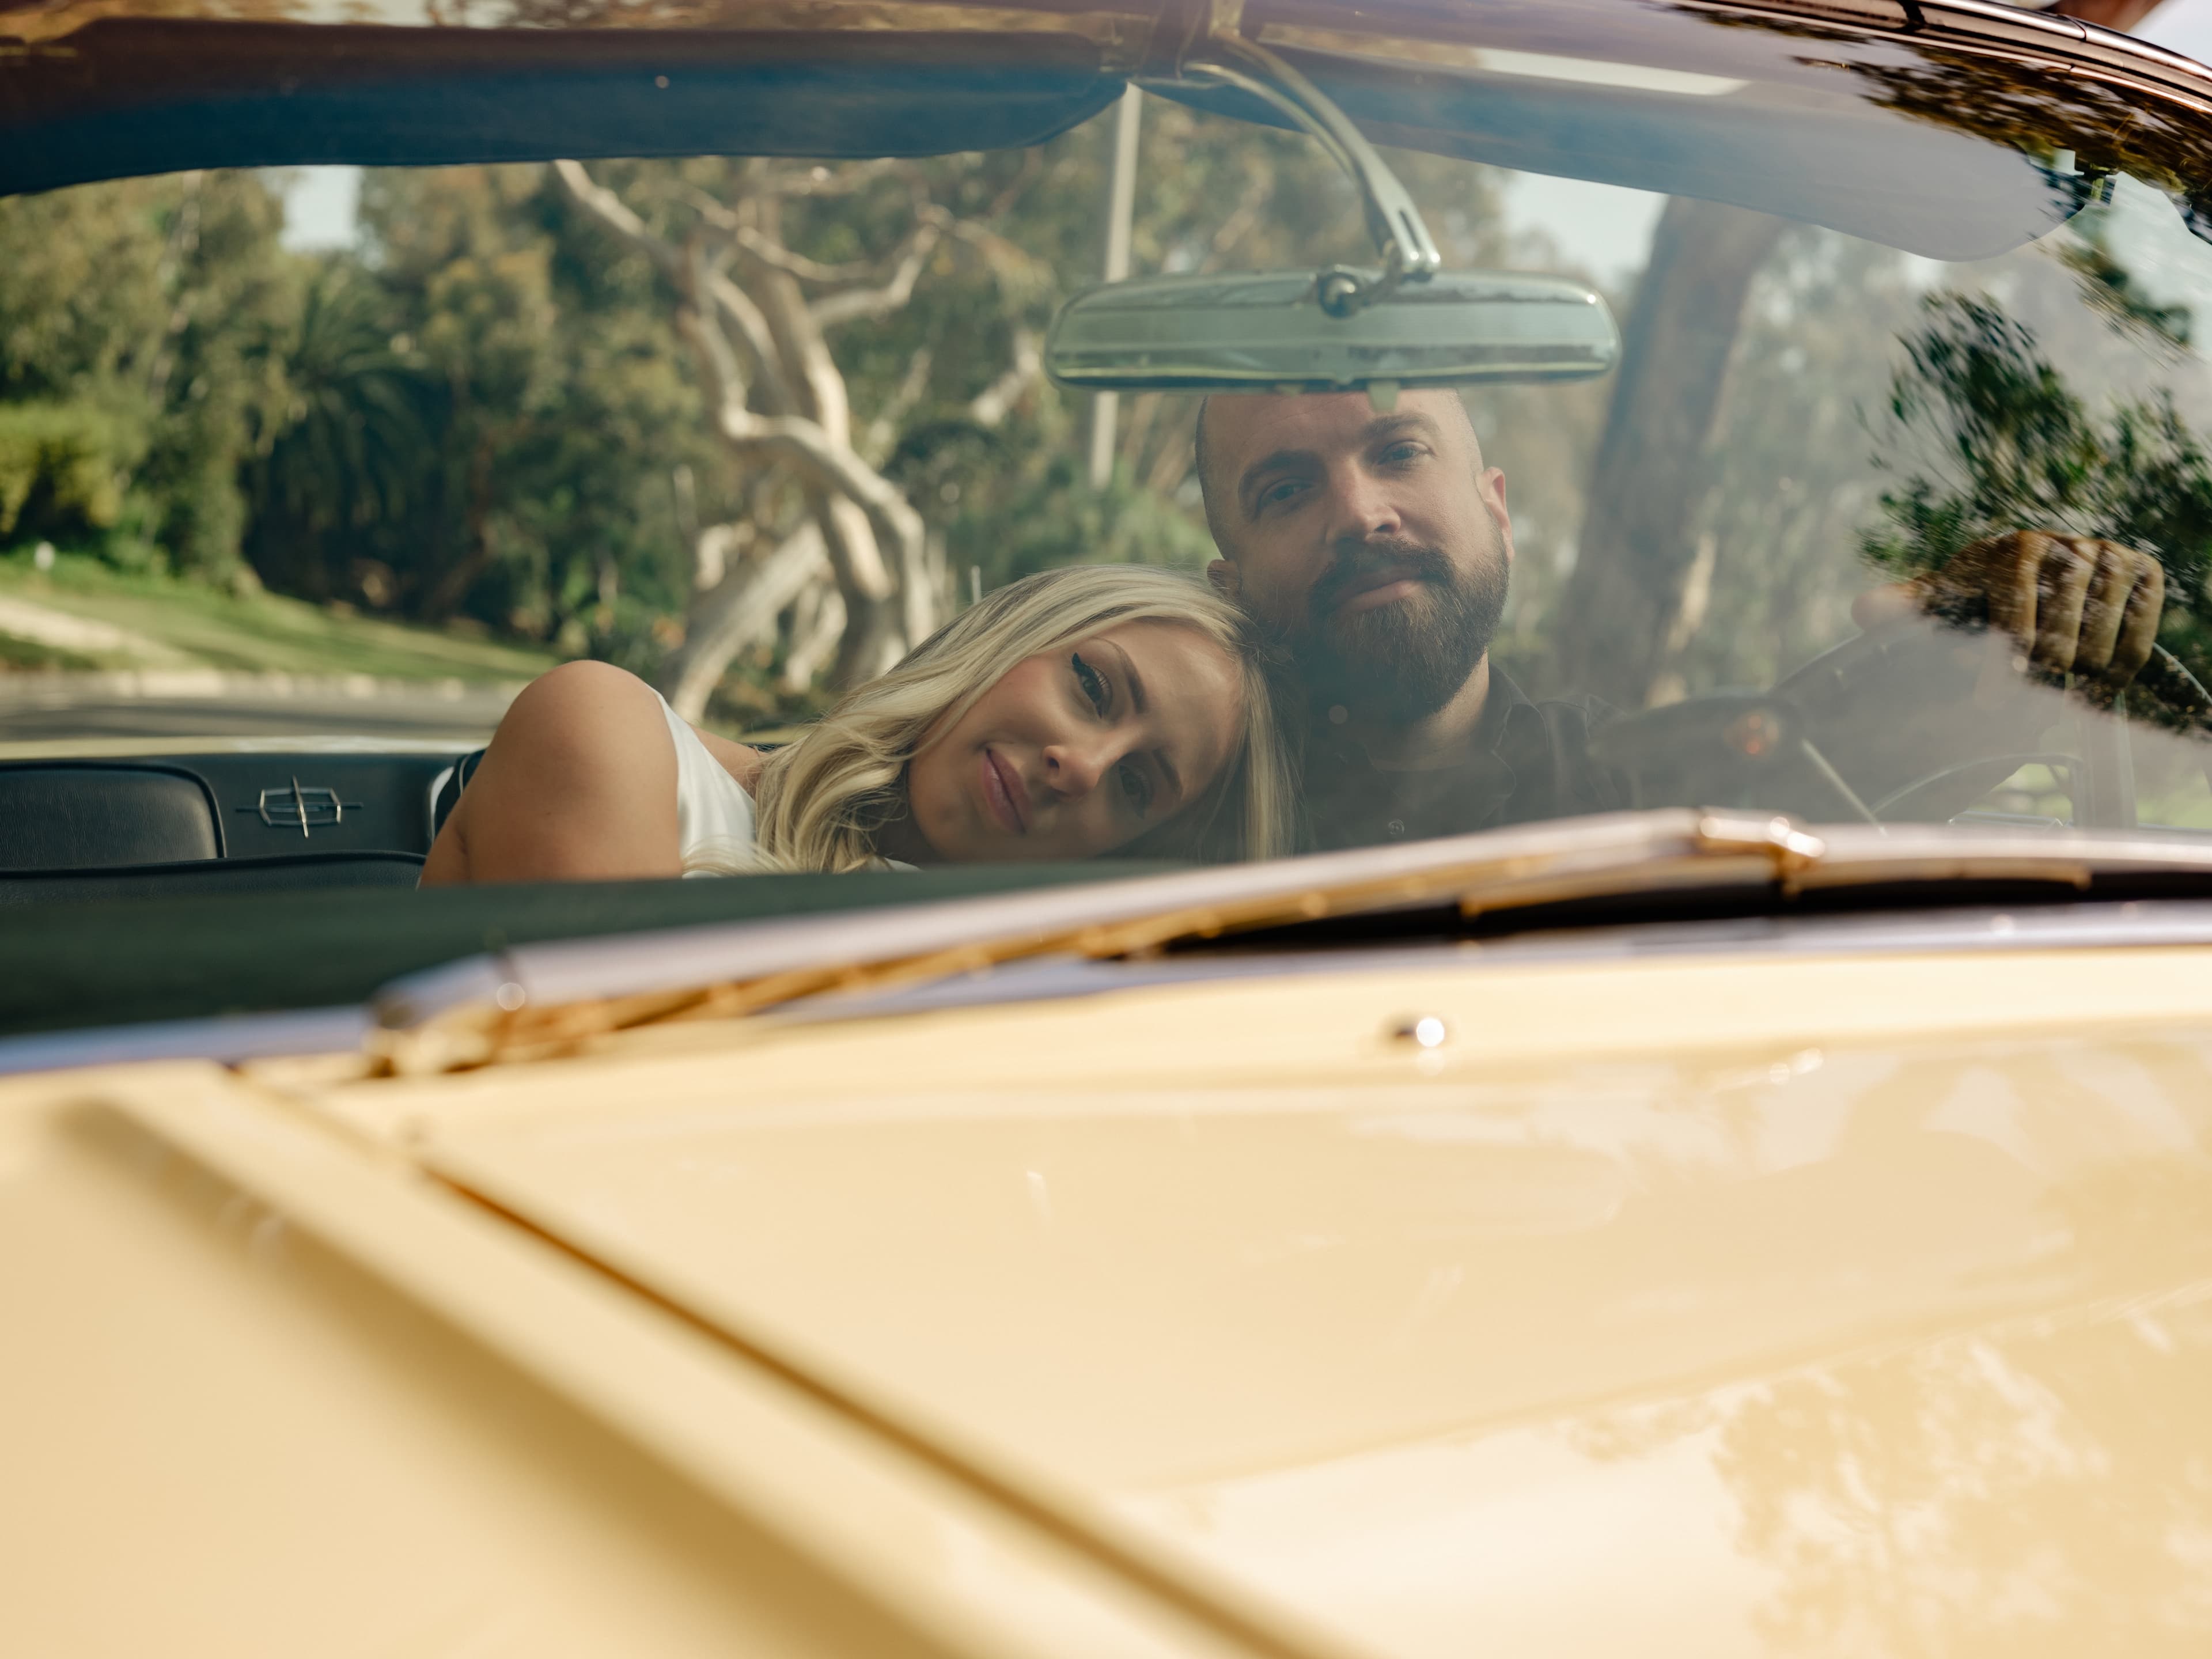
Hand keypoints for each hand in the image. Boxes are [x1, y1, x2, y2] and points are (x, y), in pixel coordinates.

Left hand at [1853, 530, 2165, 688]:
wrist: (2038, 575)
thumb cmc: (1979, 594)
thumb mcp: (1942, 599)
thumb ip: (1906, 606)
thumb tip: (1864, 611)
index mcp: (2016, 548)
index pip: (2016, 609)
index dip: (2005, 659)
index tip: (1992, 701)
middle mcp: (2068, 544)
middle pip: (2064, 630)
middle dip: (2042, 678)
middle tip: (2025, 710)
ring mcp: (2110, 555)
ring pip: (2101, 638)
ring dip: (2079, 680)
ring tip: (2056, 703)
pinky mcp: (2144, 573)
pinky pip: (2138, 637)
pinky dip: (2117, 675)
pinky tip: (2092, 697)